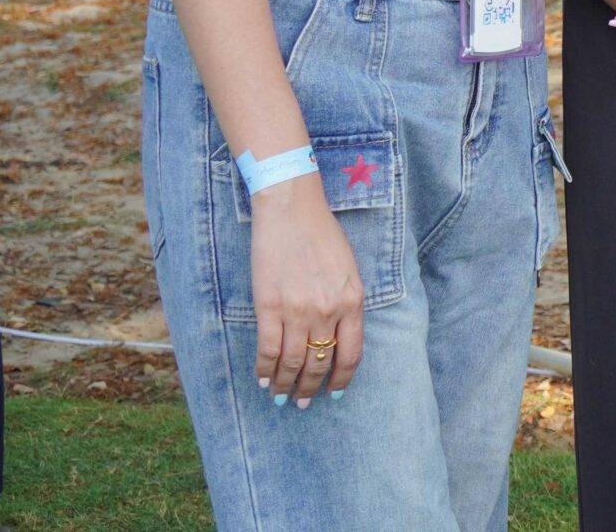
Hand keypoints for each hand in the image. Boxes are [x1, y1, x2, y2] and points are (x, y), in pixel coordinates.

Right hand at [249, 179, 364, 406]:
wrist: (292, 211)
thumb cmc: (322, 236)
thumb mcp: (349, 269)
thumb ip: (346, 302)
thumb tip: (338, 336)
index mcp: (352, 301)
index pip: (351, 354)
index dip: (341, 379)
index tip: (334, 393)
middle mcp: (327, 311)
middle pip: (321, 363)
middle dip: (312, 388)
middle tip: (304, 403)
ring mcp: (297, 311)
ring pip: (293, 362)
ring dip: (286, 385)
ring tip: (282, 398)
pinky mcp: (269, 306)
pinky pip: (267, 349)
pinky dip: (264, 370)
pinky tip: (263, 380)